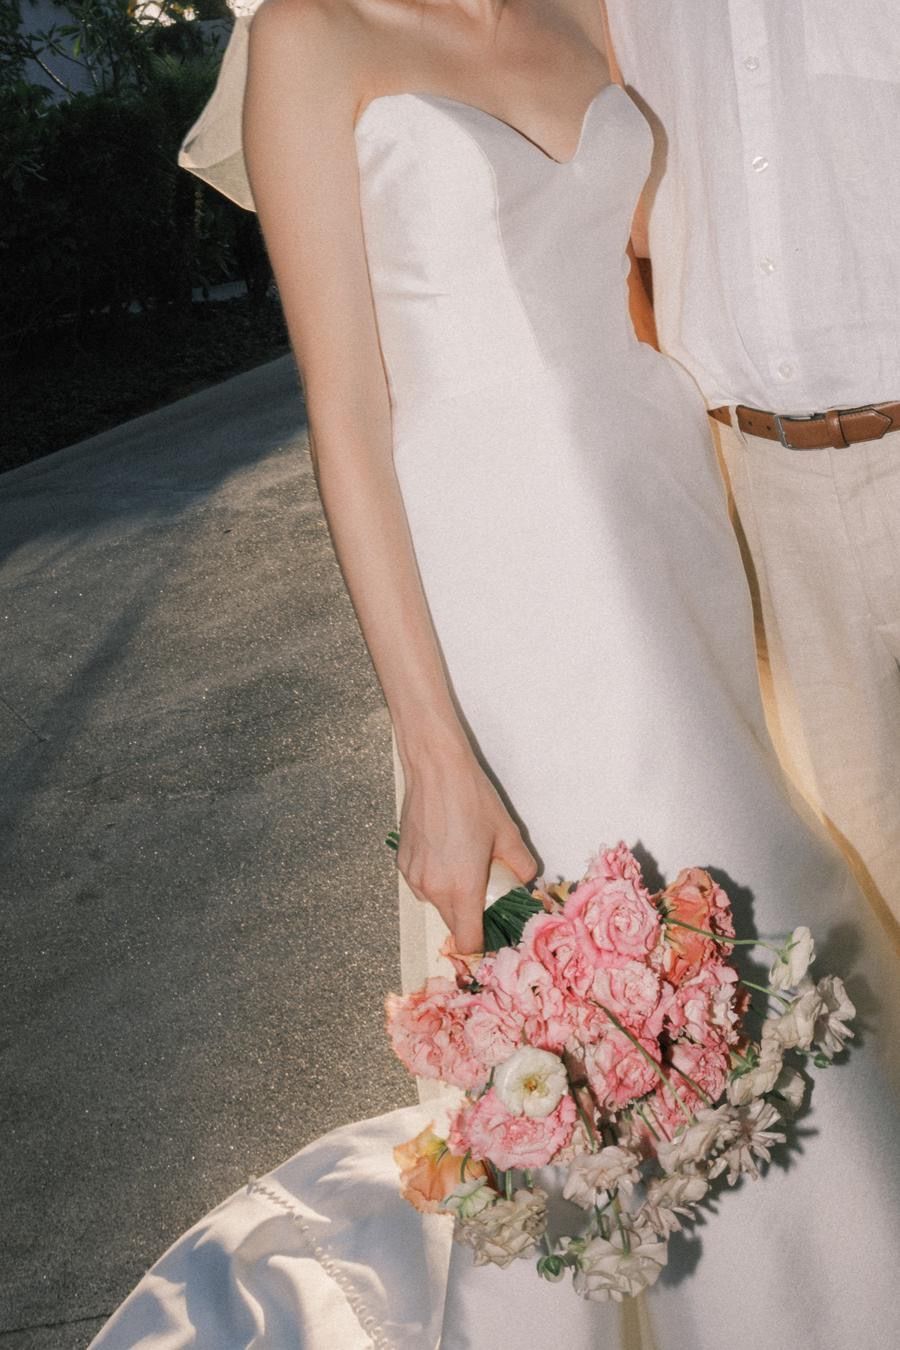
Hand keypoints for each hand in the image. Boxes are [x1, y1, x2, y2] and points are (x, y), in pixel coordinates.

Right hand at [397, 745, 536, 954]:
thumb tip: (523, 882)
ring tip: (465, 863)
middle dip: (471, 915)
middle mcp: (433, 889)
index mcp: (462, 889)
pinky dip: (436, 878)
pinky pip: (423, 884)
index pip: (468, 941)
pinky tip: (446, 851)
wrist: (435, 770)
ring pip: (437, 903)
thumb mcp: (508, 834)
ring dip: (452, 895)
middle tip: (487, 888)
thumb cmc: (472, 799)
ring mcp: (413, 877)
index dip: (483, 942)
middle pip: (453, 924)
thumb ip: (521, 867)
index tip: (494, 929)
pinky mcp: (403, 863)